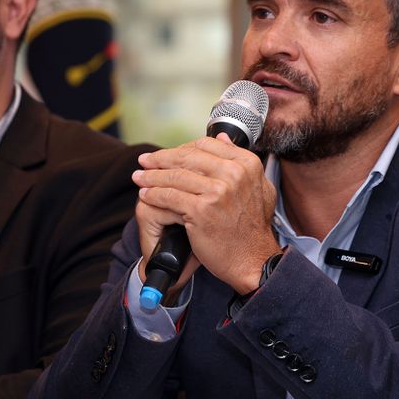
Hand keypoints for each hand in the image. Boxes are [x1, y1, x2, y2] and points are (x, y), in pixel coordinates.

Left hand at [132, 134, 280, 292]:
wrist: (252, 260)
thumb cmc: (252, 228)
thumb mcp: (258, 187)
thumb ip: (241, 161)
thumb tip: (223, 138)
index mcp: (247, 164)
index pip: (205, 145)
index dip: (182, 148)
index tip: (168, 154)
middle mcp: (234, 174)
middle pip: (187, 157)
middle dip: (161, 158)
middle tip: (144, 161)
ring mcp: (218, 191)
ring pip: (175, 176)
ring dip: (152, 176)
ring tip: (139, 177)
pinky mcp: (201, 210)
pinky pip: (169, 196)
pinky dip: (154, 194)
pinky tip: (146, 194)